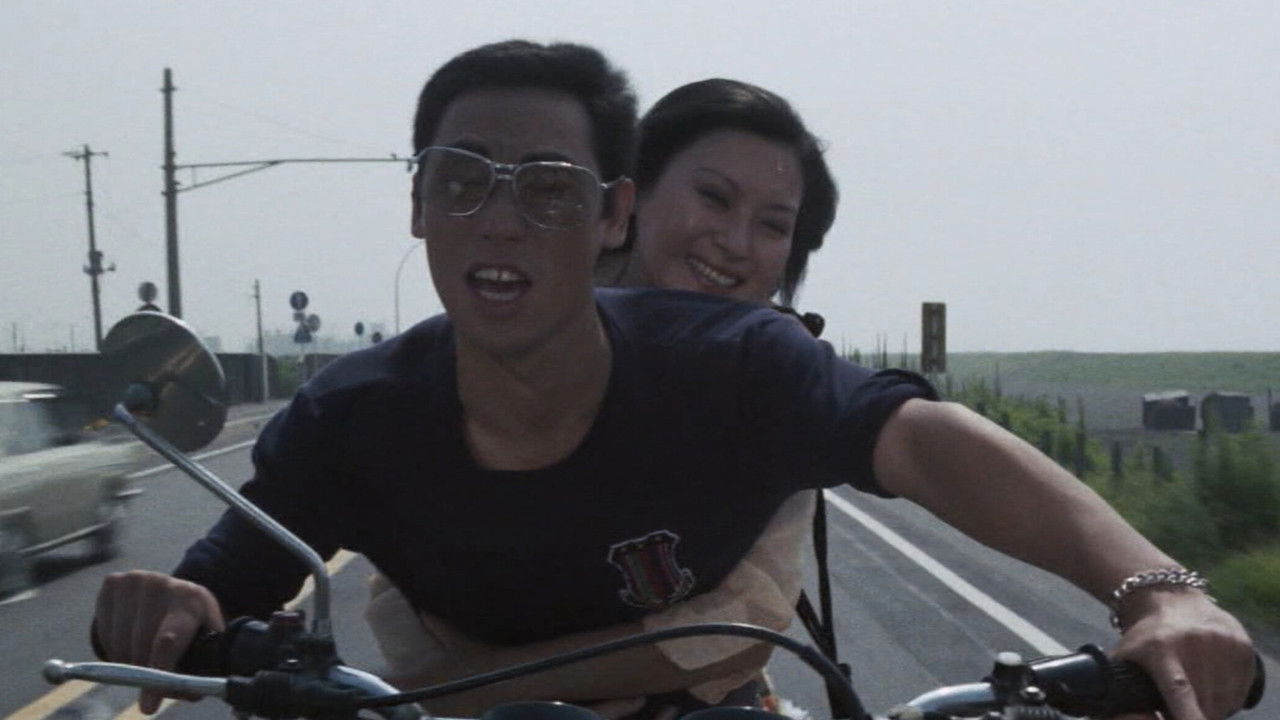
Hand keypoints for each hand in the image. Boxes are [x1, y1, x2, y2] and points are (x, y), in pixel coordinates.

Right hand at [94, 570, 224, 713]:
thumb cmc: (192, 625)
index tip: (148, 706)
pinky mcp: (113, 582)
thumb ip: (195, 670)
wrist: (176, 592)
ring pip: (118, 641)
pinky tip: (130, 638)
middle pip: (139, 645)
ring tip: (143, 657)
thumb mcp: (205, 641)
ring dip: (126, 661)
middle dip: (142, 672)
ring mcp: (136, 580)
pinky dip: (112, 646)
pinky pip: (103, 631)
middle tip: (149, 684)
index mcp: (192, 601)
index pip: (169, 641)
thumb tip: (176, 693)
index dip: (157, 672)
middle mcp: (164, 584)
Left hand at [1112, 589, 1255, 719]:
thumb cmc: (1145, 637)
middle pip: (1203, 703)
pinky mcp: (1242, 646)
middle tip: (1181, 707)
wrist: (1171, 597)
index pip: (1179, 690)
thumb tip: (1097, 704)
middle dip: (1194, 715)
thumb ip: (1113, 681)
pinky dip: (1228, 696)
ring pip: (1224, 701)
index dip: (1188, 716)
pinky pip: (1240, 690)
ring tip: (1196, 692)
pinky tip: (1212, 682)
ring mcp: (1221, 644)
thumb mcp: (1125, 653)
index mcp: (1161, 650)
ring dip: (1212, 707)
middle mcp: (1195, 644)